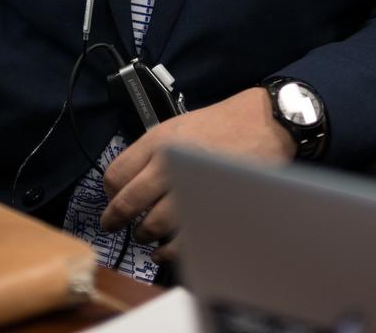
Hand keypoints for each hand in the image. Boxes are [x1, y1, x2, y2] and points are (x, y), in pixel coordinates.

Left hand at [100, 87, 296, 257]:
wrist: (266, 124)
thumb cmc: (224, 124)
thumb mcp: (178, 126)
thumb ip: (151, 152)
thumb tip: (128, 184)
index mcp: (159, 142)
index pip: (115, 175)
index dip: (109, 194)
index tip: (112, 202)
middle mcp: (170, 164)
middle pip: (127, 203)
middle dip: (115, 220)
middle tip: (113, 226)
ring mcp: (191, 189)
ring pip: (151, 225)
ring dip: (144, 235)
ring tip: (146, 235)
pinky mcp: (212, 209)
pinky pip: (180, 242)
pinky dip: (167, 252)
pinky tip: (164, 250)